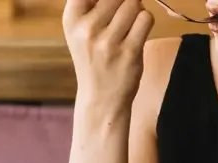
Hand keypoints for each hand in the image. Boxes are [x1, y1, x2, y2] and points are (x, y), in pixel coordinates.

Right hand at [62, 0, 153, 114]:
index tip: (110, 2)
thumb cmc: (93, 58)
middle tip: (121, 14)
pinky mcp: (129, 52)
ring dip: (136, 9)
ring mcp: (108, 42)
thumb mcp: (81, 29)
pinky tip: (136, 34)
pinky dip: (144, 21)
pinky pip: (145, 18)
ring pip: (133, 2)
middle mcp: (87, 29)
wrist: (101, 98)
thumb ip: (94, 3)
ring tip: (128, 25)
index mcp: (72, 19)